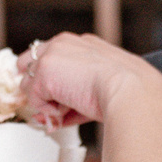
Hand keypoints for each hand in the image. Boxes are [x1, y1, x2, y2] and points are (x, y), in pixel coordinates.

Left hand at [22, 32, 159, 127]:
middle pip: (31, 64)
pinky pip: (33, 99)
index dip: (51, 81)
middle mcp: (64, 44)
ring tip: (70, 110)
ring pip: (30, 85)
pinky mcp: (43, 72)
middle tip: (54, 107)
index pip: (53, 57)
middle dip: (38, 88)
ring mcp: (51, 56)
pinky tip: (68, 110)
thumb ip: (74, 97)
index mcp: (83, 44)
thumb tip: (54, 117)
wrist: (131, 91)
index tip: (59, 98)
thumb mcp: (101, 88)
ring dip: (46, 102)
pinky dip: (47, 111)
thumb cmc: (128, 91)